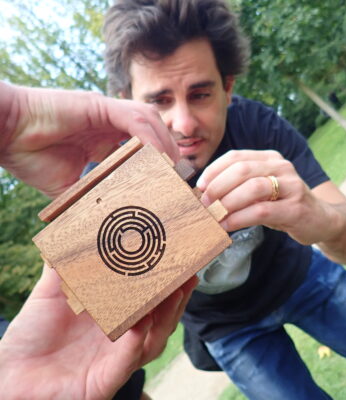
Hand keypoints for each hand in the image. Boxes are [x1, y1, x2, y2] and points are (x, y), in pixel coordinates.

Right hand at [0, 82, 178, 197]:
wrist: (4, 134)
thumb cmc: (31, 156)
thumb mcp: (69, 186)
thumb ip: (90, 197)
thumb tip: (102, 223)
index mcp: (105, 140)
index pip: (144, 147)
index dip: (160, 163)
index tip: (171, 184)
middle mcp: (110, 124)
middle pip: (153, 131)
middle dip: (170, 152)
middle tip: (180, 177)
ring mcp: (105, 112)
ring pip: (148, 120)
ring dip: (164, 143)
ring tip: (173, 168)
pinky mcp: (98, 105)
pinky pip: (132, 118)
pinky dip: (148, 136)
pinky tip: (158, 156)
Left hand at [0, 266, 196, 399]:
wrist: (10, 373)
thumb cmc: (32, 335)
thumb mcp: (50, 293)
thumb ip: (63, 265)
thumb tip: (70, 231)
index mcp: (115, 316)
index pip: (150, 300)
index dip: (167, 283)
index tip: (179, 260)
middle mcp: (122, 337)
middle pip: (161, 320)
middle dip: (177, 299)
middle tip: (188, 275)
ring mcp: (115, 359)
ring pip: (152, 341)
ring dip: (165, 318)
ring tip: (174, 293)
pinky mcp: (103, 381)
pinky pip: (125, 362)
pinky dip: (135, 344)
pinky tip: (140, 326)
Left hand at [196, 150, 338, 244]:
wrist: (321, 220)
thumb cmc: (283, 204)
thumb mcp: (262, 190)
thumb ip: (240, 186)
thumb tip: (206, 193)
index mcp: (270, 158)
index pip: (236, 157)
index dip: (214, 170)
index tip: (200, 186)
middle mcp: (282, 167)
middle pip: (242, 170)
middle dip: (218, 186)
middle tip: (205, 202)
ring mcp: (292, 186)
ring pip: (252, 189)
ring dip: (228, 203)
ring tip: (214, 215)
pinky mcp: (296, 208)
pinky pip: (262, 211)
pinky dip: (239, 218)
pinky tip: (227, 225)